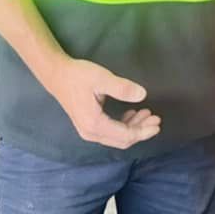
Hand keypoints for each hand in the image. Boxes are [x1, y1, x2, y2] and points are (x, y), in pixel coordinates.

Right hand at [45, 57, 160, 148]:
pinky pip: (110, 132)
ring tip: (146, 113)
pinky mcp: (88, 125)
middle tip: (156, 118)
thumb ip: (122, 88)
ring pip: (116, 137)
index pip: (125, 135)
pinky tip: (131, 113)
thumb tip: (143, 95)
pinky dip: (123, 125)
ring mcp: (88, 131)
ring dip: (133, 127)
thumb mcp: (102, 78)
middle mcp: (91, 132)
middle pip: (122, 140)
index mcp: (94, 124)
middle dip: (141, 131)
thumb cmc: (79, 75)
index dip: (143, 131)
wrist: (57, 74)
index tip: (157, 123)